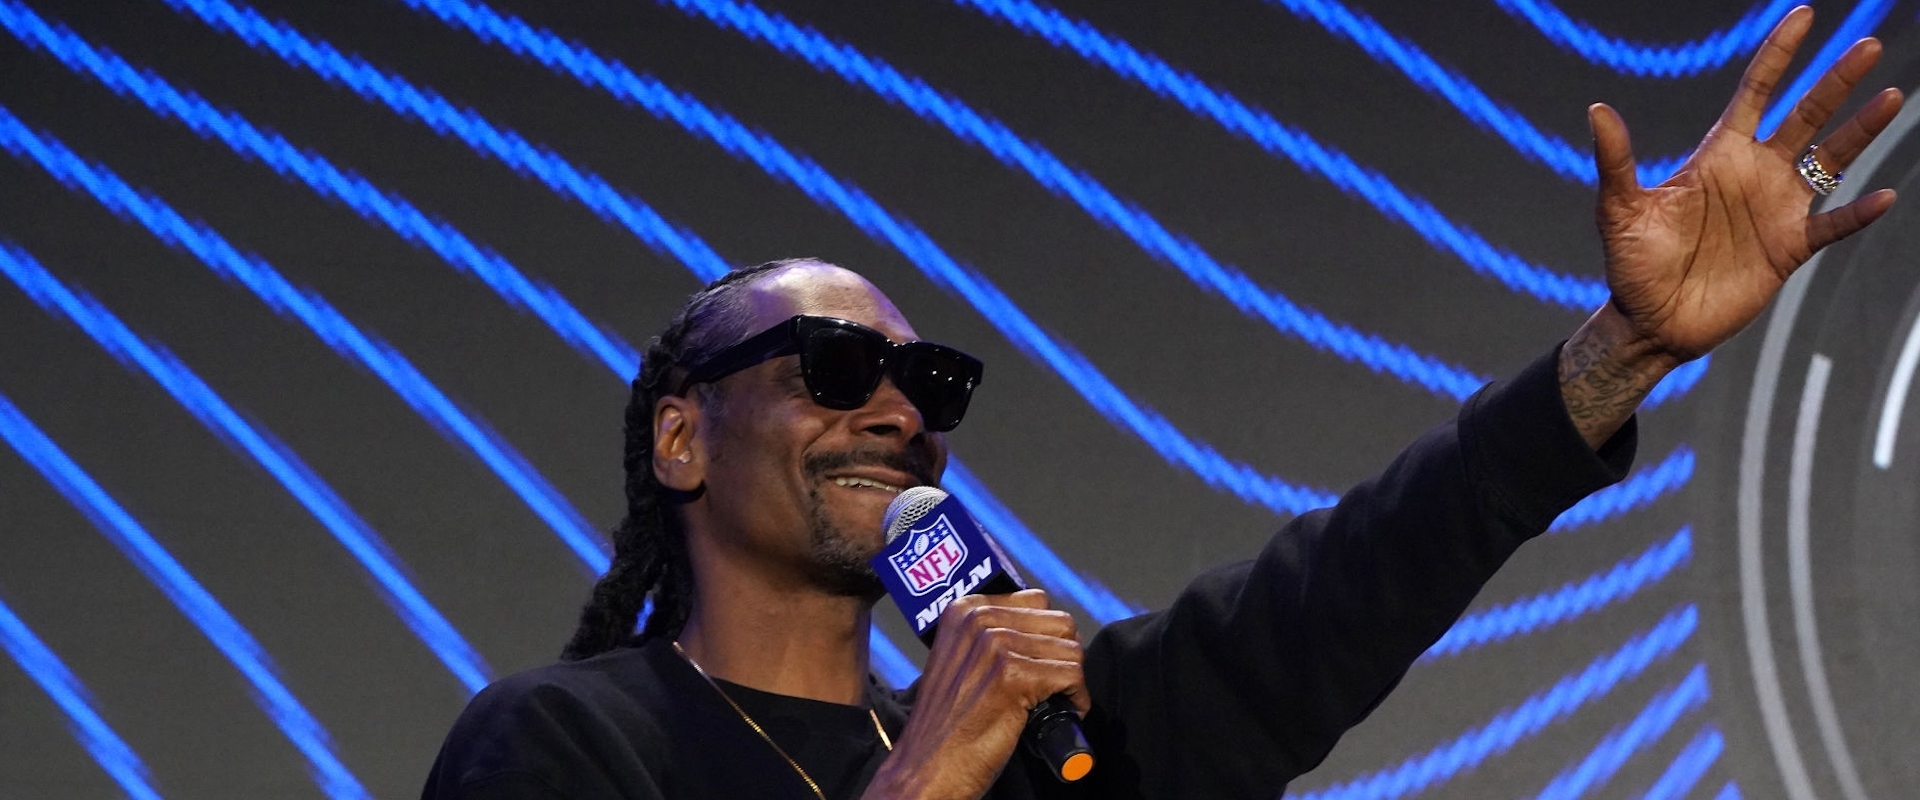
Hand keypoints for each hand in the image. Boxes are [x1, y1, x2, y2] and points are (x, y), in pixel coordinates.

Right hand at [862, 590, 1087, 799]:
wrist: (927, 767)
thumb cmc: (946, 724)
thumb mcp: (958, 661)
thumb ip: (989, 636)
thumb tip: (1043, 631)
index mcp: (963, 610)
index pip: (1036, 601)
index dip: (1048, 636)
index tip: (1044, 662)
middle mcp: (978, 620)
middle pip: (1059, 623)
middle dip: (1064, 656)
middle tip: (1055, 686)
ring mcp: (995, 646)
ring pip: (1070, 649)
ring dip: (1072, 680)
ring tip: (1057, 702)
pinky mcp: (1013, 676)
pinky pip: (1072, 675)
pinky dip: (1076, 699)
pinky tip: (1063, 713)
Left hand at [1595, 6, 1899, 363]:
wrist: (1651, 323)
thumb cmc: (1631, 266)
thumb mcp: (1619, 211)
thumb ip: (1615, 162)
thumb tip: (1597, 110)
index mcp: (1717, 156)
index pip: (1755, 92)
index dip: (1778, 54)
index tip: (1802, 15)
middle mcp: (1754, 173)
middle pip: (1805, 115)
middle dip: (1835, 81)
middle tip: (1869, 45)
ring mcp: (1776, 208)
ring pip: (1830, 159)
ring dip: (1860, 130)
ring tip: (1891, 97)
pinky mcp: (1789, 247)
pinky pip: (1833, 224)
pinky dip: (1858, 212)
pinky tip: (1883, 196)